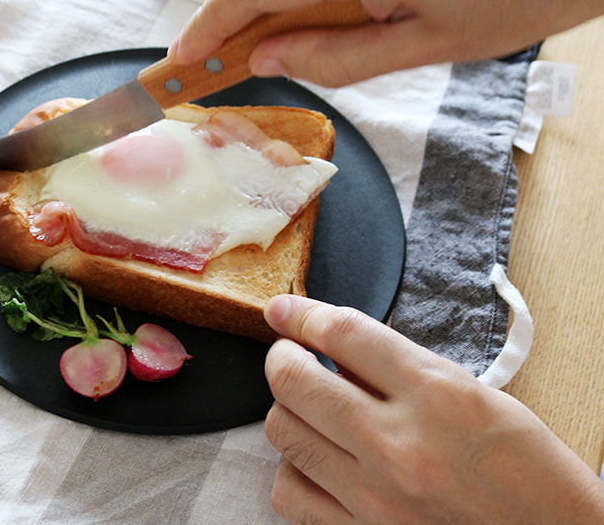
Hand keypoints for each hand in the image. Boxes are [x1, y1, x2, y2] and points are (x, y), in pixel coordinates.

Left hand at [262, 295, 603, 523]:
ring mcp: (375, 496)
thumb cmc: (524, 466)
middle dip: (281, 357)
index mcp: (437, 394)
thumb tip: (331, 348)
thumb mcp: (474, 394)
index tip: (283, 309)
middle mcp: (399, 443)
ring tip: (308, 405)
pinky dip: (293, 468)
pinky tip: (315, 460)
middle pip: (294, 379)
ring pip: (282, 431)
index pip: (344, 334)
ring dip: (287, 408)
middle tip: (290, 355)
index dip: (303, 314)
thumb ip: (399, 369)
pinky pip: (289, 492)